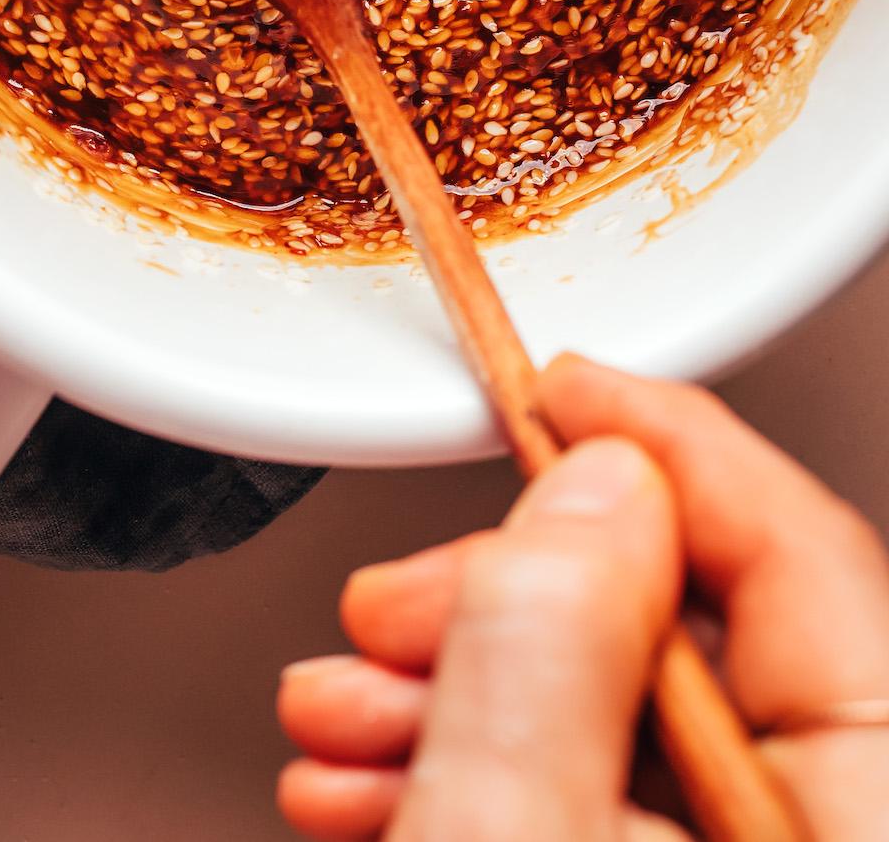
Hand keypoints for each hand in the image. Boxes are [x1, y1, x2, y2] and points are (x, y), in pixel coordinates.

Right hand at [278, 357, 888, 839]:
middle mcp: (847, 840)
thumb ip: (549, 648)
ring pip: (634, 731)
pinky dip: (489, 779)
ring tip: (346, 715)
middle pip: (697, 641)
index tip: (558, 385)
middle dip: (508, 603)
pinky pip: (613, 815)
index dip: (660, 440)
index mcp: (876, 815)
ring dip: (464, 696)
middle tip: (395, 604)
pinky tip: (378, 784)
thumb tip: (591, 486)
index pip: (799, 552)